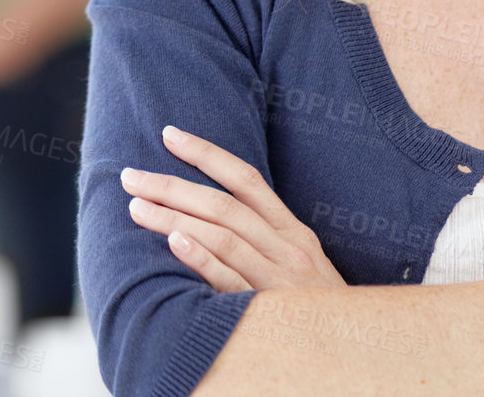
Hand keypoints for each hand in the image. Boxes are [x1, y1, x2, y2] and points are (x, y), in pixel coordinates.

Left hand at [121, 124, 346, 293]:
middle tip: (130, 176)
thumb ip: (262, 235)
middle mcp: (286, 248)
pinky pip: (231, 281)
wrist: (353, 351)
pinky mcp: (269, 311)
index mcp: (291, 231)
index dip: (206, 153)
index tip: (168, 133)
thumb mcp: (299, 262)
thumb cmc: (315, 305)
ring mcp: (279, 280)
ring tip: (137, 207)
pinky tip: (173, 245)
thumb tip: (208, 209)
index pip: (245, 179)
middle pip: (223, 205)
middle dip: (172, 185)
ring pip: (222, 237)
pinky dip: (202, 260)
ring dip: (174, 218)